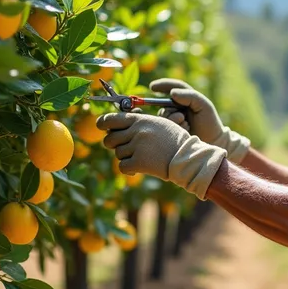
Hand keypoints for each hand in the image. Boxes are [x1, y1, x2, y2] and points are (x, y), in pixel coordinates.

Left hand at [96, 112, 227, 199]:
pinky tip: (137, 169)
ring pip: (117, 154)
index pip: (110, 119)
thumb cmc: (174, 140)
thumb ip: (139, 122)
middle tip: (126, 148)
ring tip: (140, 157)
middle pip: (110, 139)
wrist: (186, 157)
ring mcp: (137, 147)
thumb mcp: (159, 123)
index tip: (101, 126)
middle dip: (114, 144)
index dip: (102, 123)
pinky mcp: (138, 162)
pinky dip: (128, 169)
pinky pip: (122, 166)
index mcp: (140, 120)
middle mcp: (136, 131)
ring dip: (126, 157)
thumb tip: (118, 122)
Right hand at [149, 78, 250, 162]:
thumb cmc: (209, 122)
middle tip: (182, 117)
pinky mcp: (172, 130)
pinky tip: (185, 130)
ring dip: (173, 119)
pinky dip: (174, 127)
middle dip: (170, 110)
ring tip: (186, 124)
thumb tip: (172, 93)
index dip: (162, 85)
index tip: (152, 87)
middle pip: (164, 104)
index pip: (173, 87)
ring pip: (163, 115)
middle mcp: (178, 108)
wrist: (212, 142)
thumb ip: (189, 96)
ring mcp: (174, 119)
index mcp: (186, 98)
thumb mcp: (203, 105)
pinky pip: (165, 126)